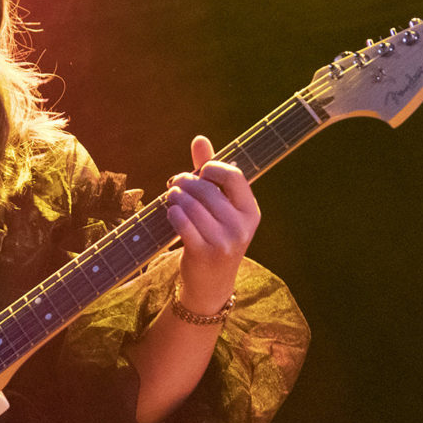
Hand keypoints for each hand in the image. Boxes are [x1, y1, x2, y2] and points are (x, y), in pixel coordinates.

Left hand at [165, 135, 260, 315]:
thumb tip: (199, 139)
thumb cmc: (215, 237)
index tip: (200, 172)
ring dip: (175, 197)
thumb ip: (211, 173)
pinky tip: (171, 213)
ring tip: (172, 198)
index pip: (234, 175)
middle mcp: (241, 226)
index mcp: (251, 211)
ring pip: (190, 204)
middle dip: (185, 182)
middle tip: (175, 184)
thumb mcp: (221, 208)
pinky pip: (181, 222)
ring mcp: (224, 241)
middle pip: (206, 189)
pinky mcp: (203, 253)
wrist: (211, 284)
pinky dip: (172, 213)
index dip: (212, 167)